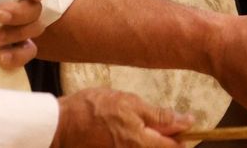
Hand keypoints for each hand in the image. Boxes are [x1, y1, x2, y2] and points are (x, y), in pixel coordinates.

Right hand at [53, 88, 191, 147]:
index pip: (176, 147)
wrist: (60, 125)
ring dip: (152, 140)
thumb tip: (186, 121)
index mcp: (142, 143)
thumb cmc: (93, 109)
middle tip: (159, 122)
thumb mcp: (128, 102)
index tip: (183, 122)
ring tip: (140, 126)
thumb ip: (158, 114)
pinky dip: (138, 142)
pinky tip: (129, 133)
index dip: (183, 134)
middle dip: (168, 139)